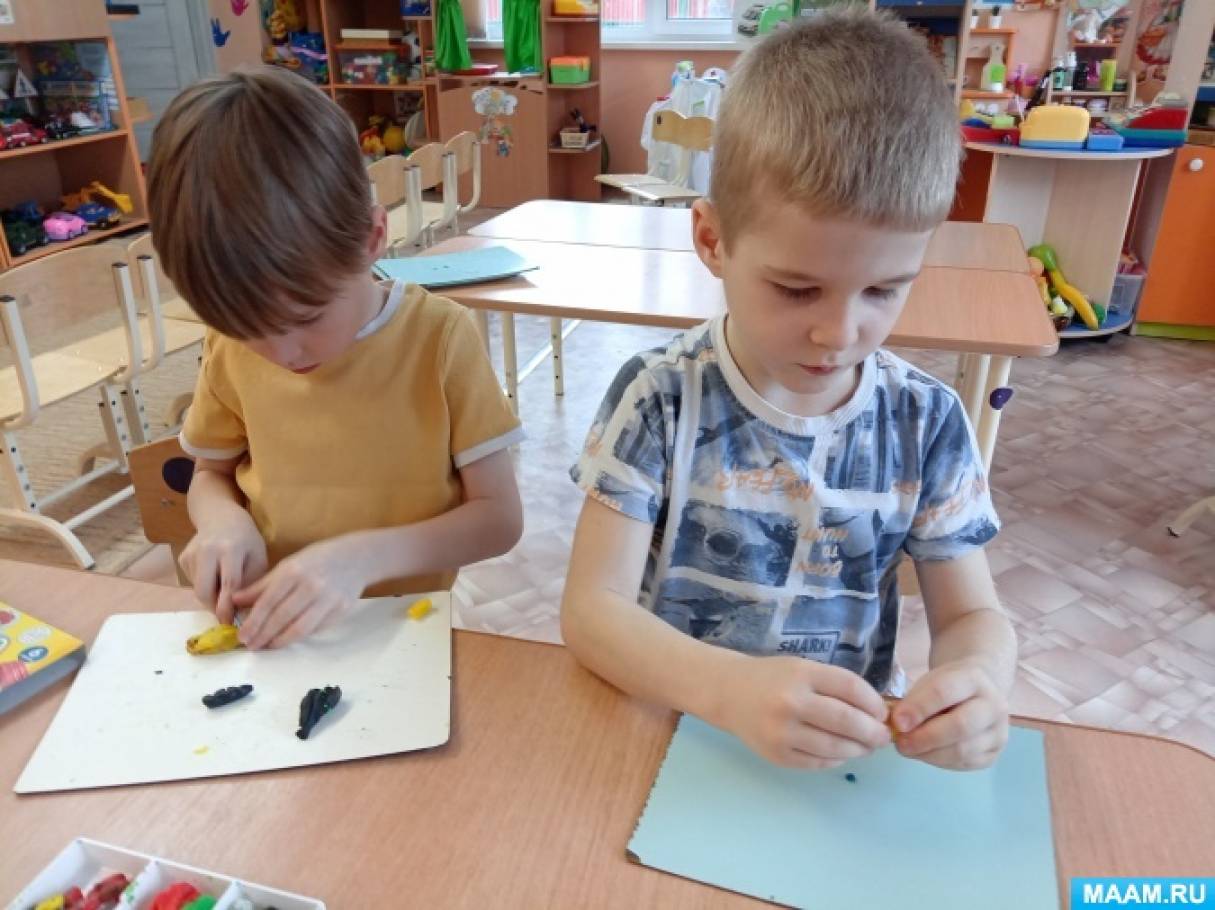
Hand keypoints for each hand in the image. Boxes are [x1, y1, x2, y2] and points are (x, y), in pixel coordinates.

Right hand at [179, 517, 267, 623]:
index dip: (228, 607)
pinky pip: (193, 583)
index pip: (229, 584)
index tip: (230, 623)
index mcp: (230, 549)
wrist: (220, 517)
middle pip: (205, 591)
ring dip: (211, 597)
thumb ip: (252, 584)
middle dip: (215, 607)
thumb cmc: (246, 540)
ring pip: (198, 590)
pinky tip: (214, 574)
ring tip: (224, 587)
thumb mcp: (258, 558)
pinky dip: (205, 586)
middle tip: (227, 614)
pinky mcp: (182, 559)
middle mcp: (207, 550)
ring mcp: (191, 554)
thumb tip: (244, 614)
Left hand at [231, 539, 365, 649]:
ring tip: (268, 646)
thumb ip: (262, 585)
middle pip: (282, 618)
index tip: (242, 636)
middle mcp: (311, 585)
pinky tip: (289, 638)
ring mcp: (328, 599)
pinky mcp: (341, 610)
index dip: (253, 622)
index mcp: (293, 572)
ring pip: (300, 629)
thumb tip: (235, 601)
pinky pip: (316, 629)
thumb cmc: (317, 560)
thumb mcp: (288, 565)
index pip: (268, 602)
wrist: (356, 557)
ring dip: (281, 641)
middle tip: (251, 646)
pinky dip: (300, 636)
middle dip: (263, 635)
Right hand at [714, 655, 891, 768]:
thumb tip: (876, 713)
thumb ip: (835, 686)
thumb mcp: (802, 668)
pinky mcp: (777, 755)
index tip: (883, 712)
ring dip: (859, 749)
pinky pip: (818, 762)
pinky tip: (842, 753)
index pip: (851, 688)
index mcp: (801, 674)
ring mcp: (782, 732)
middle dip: (873, 731)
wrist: (728, 693)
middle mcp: (791, 703)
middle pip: (847, 720)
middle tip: (883, 736)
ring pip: (835, 747)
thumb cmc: (772, 678)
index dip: (874, 703)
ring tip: (867, 747)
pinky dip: (836, 759)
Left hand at [891, 658, 1009, 770]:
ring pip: (962, 751)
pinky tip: (925, 753)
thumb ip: (914, 702)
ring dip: (929, 754)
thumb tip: (897, 726)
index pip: (944, 693)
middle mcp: (993, 706)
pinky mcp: (993, 754)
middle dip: (925, 738)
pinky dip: (939, 762)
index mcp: (974, 678)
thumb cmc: (946, 687)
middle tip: (901, 743)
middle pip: (960, 726)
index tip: (897, 722)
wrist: (977, 692)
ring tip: (908, 749)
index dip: (918, 709)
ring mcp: (998, 732)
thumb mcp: (928, 683)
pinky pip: (964, 763)